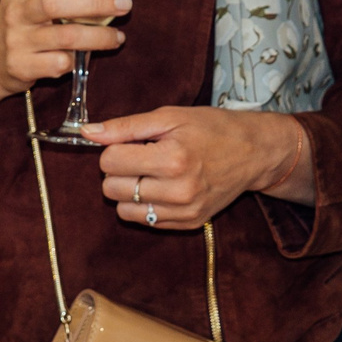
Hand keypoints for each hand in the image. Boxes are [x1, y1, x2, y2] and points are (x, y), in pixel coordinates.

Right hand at [0, 0, 130, 116]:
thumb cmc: (22, 20)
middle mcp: (15, 11)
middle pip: (54, 4)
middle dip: (95, 3)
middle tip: (124, 3)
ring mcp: (17, 39)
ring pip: (65, 37)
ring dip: (98, 37)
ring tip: (117, 37)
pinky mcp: (21, 66)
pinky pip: (59, 64)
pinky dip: (76, 61)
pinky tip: (86, 58)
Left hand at [84, 107, 305, 229]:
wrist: (254, 152)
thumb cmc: (211, 128)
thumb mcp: (169, 116)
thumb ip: (126, 126)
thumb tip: (87, 133)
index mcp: (172, 158)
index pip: (109, 162)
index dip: (114, 148)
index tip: (132, 143)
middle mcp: (179, 190)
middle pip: (112, 188)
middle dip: (118, 171)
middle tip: (140, 157)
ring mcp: (185, 211)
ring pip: (123, 211)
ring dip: (128, 191)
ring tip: (150, 174)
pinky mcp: (190, 224)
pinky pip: (145, 222)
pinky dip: (145, 205)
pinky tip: (162, 188)